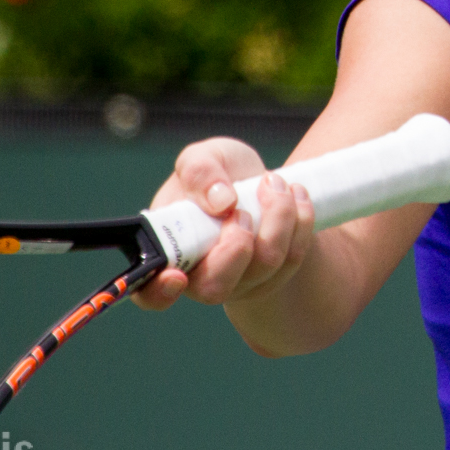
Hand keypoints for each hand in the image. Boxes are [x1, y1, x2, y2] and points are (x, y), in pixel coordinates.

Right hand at [132, 137, 315, 311]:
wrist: (259, 183)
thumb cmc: (219, 174)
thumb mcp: (203, 157)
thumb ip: (199, 171)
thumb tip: (220, 202)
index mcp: (167, 252)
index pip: (149, 293)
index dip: (159, 292)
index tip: (176, 276)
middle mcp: (200, 277)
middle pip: (216, 287)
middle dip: (236, 243)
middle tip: (241, 208)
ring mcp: (240, 282)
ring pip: (265, 267)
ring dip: (277, 218)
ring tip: (274, 183)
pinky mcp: (275, 277)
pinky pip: (294, 257)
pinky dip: (300, 220)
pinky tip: (295, 194)